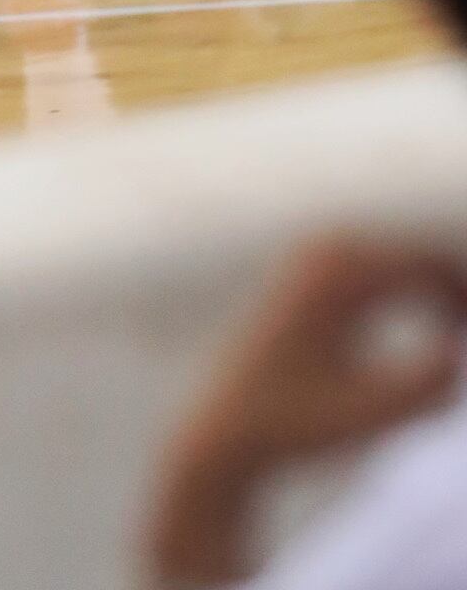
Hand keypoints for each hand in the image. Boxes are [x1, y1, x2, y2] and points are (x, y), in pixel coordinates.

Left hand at [147, 235, 466, 585]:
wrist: (231, 426)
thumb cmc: (298, 426)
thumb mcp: (364, 418)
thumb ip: (419, 389)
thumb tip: (456, 349)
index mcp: (336, 275)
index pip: (427, 265)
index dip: (464, 297)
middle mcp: (327, 249)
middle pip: (420, 252)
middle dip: (458, 289)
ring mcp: (320, 253)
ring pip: (406, 256)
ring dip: (444, 288)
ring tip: (464, 331)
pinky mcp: (318, 268)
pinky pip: (387, 265)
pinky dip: (420, 288)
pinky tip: (443, 325)